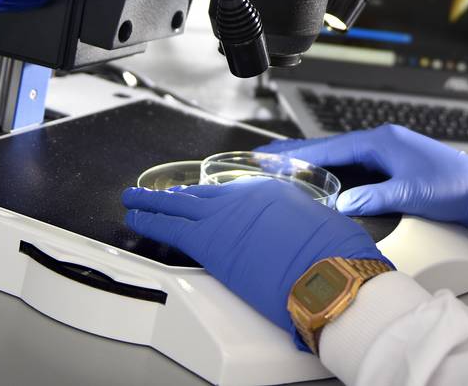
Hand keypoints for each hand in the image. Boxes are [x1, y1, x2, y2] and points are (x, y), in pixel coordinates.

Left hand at [122, 179, 388, 344]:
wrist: (328, 274)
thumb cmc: (333, 255)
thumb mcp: (319, 226)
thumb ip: (298, 226)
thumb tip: (297, 235)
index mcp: (271, 192)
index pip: (228, 193)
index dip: (207, 197)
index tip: (196, 198)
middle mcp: (243, 199)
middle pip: (197, 195)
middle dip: (171, 195)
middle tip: (149, 194)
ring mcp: (224, 219)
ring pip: (177, 206)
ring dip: (152, 204)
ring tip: (134, 202)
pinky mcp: (210, 244)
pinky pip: (171, 229)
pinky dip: (150, 222)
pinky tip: (137, 220)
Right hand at [262, 125, 467, 245]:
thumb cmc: (454, 186)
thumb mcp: (411, 192)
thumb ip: (374, 197)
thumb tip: (339, 203)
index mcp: (381, 141)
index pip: (329, 147)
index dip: (297, 155)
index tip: (268, 159)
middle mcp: (380, 143)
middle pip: (330, 150)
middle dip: (297, 157)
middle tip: (262, 163)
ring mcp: (386, 156)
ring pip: (340, 161)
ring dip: (313, 168)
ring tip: (282, 175)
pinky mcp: (392, 170)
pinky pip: (354, 171)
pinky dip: (333, 177)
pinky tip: (320, 188)